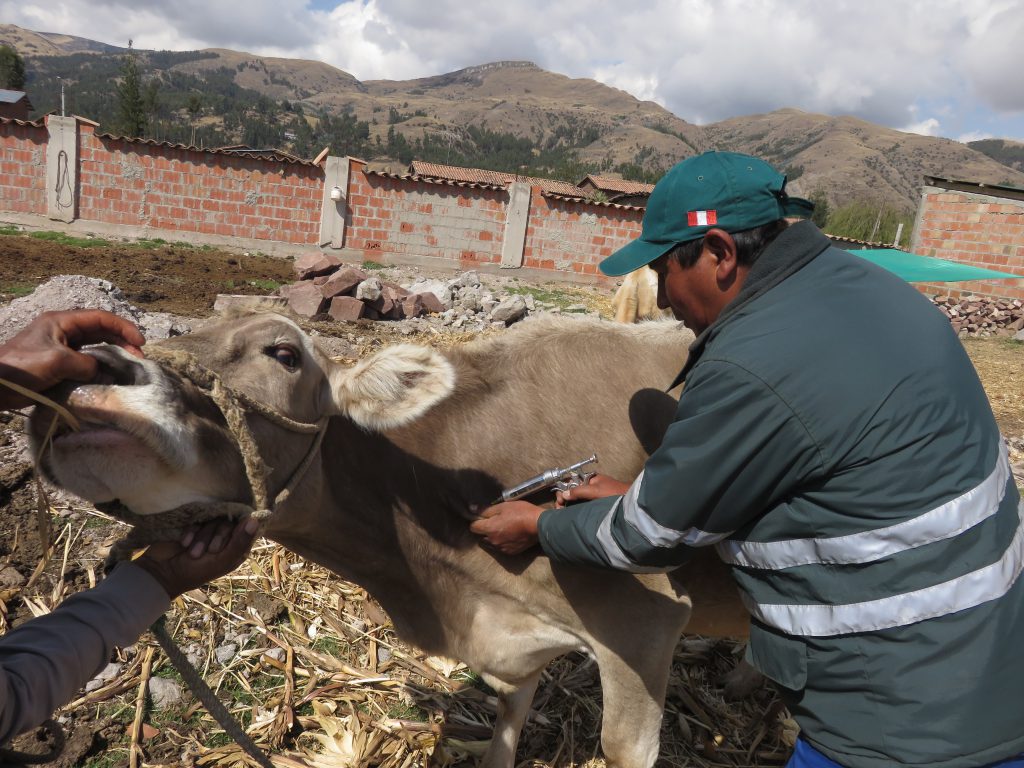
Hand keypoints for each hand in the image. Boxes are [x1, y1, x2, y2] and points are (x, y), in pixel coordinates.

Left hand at [0, 310, 145, 409]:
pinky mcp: (58, 362)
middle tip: (139, 357)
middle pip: (101, 330)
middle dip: (122, 341)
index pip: (100, 318)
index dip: (124, 328)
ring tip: (128, 366)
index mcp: (62, 321)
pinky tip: (108, 375)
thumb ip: (87, 364)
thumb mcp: (58, 362)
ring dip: (113, 353)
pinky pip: (86, 360)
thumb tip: (104, 372)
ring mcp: (60, 346)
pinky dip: (100, 365)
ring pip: (95, 345)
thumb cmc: (22, 367)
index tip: (140, 342)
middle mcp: (63, 330)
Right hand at [133, 517, 258, 597]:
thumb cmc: (195, 572)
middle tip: (204, 552)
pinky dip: (192, 531)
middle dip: (215, 538)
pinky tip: (184, 543)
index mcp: (235, 549)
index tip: (220, 546)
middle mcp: (224, 538)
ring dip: (202, 537)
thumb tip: (255, 520)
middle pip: (229, 523)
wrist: (162, 573)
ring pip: (214, 519)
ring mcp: (209, 530)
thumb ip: (239, 542)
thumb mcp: (221, 561)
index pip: (246, 529)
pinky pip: (199, 518)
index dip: (235, 534)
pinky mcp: (194, 524)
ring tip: (191, 552)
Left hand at [469, 501, 542, 554]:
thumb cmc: (521, 512)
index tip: (483, 517)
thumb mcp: (503, 506)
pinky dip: (503, 542)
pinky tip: (511, 536)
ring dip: (493, 537)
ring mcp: (501, 548)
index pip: (473, 527)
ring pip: (491, 543)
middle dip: (485, 530)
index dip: (476, 521)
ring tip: (504, 529)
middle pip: (481, 536)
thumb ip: (486, 510)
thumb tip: (471, 508)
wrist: (539, 526)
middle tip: (496, 521)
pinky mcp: (510, 552)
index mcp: (489, 528)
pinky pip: (501, 548)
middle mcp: (492, 541)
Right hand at [555, 473, 629, 507]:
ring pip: (577, 499)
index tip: (559, 501)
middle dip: (563, 499)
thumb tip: (563, 494)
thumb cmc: (614, 492)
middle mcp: (590, 486)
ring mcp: (594, 495)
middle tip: (559, 509)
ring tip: (563, 513)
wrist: (630, 502)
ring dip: (569, 505)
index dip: (562, 490)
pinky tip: (573, 514)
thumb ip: (578, 491)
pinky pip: (583, 505)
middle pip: (572, 491)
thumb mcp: (594, 491)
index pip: (570, 482)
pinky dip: (576, 509)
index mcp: (589, 479)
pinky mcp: (597, 503)